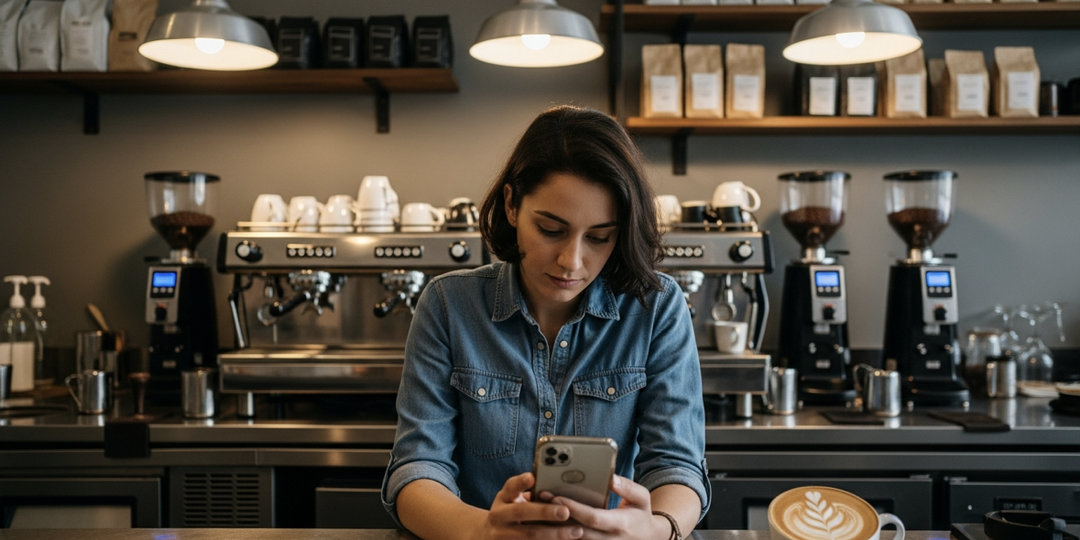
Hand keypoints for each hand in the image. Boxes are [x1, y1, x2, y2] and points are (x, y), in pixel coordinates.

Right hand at [482, 472, 584, 539]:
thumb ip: (531, 495)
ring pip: (529, 535)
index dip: (520, 482)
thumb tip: (561, 490)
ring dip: (555, 534)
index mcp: (503, 498)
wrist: (490, 535)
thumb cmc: (512, 513)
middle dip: (545, 512)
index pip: (511, 487)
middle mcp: (498, 516)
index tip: (532, 478)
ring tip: (577, 530)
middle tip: (566, 512)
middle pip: (521, 513)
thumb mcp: (514, 500)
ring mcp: (500, 535)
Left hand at [548, 475, 669, 539]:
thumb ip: (628, 488)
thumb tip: (611, 478)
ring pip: (572, 539)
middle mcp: (608, 539)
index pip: (592, 518)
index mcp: (619, 524)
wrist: (647, 539)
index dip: (573, 508)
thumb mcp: (642, 498)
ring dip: (553, 527)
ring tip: (537, 510)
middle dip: (557, 516)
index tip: (556, 497)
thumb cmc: (641, 515)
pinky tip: (545, 522)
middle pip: (576, 531)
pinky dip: (559, 533)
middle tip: (540, 501)